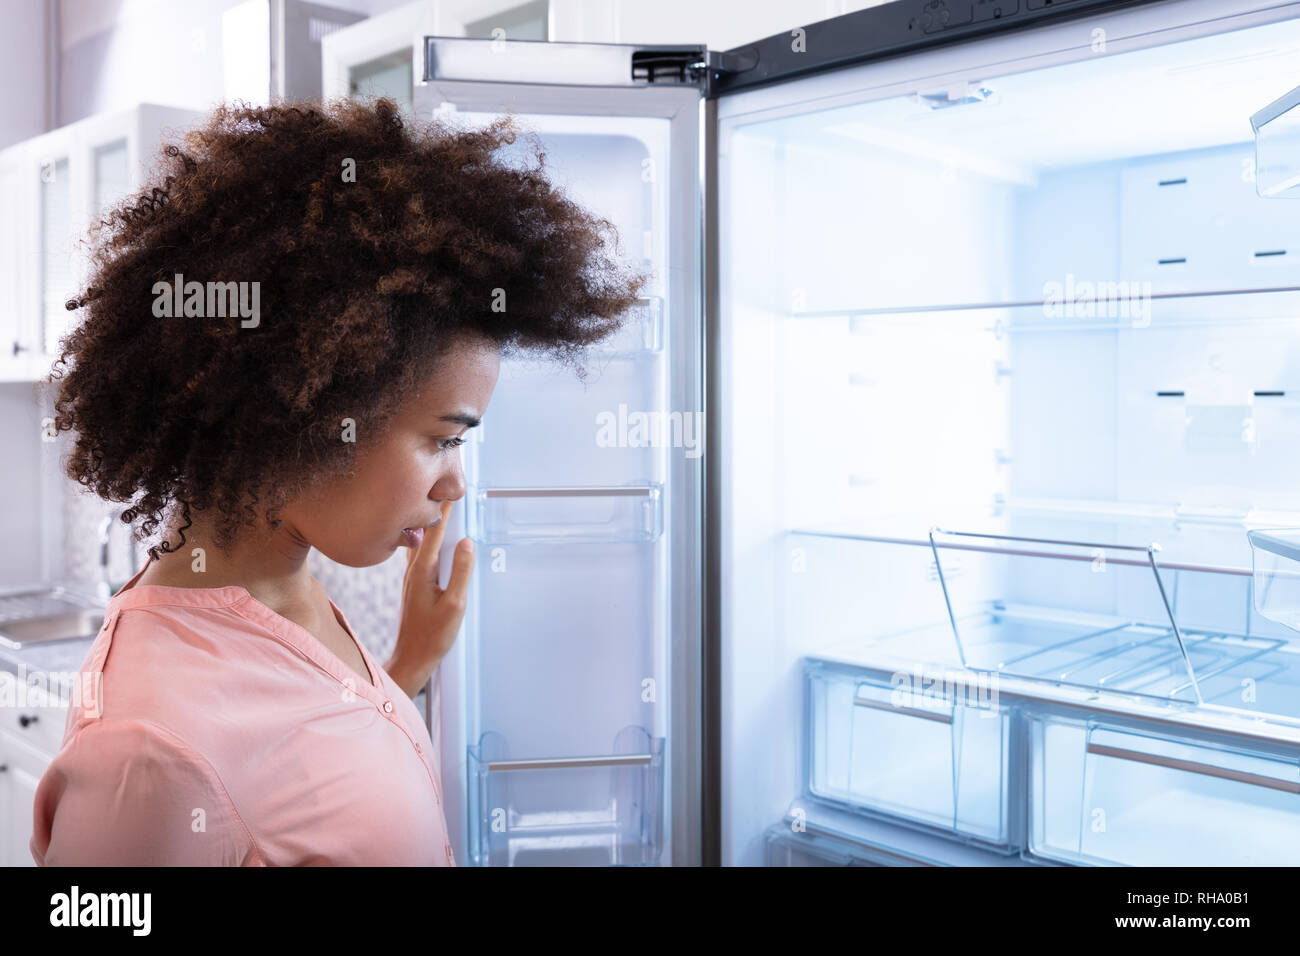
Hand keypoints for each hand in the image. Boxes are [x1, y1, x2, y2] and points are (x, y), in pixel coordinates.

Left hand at [389, 500, 474, 693]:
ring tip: (443, 510)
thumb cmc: (432, 636)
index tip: (453, 490)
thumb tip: (467, 543)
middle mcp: (412, 570)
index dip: (444, 510)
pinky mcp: (413, 586)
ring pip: (421, 542)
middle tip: (449, 491)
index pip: (434, 532)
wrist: (411, 659)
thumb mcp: (455, 605)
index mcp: (422, 571)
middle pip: (425, 532)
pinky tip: (433, 542)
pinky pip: (421, 554)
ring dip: (432, 525)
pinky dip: (429, 541)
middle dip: (437, 511)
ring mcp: (411, 578)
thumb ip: (461, 572)